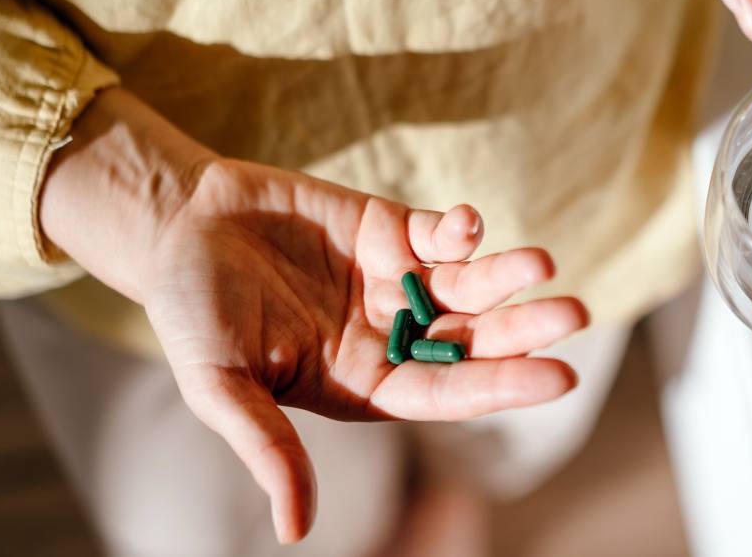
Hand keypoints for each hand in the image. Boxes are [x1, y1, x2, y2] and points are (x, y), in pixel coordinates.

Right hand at [40, 88, 585, 542]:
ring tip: (541, 264)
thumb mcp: (221, 385)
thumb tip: (295, 531)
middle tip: (573, 316)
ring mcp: (394, 282)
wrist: (178, 226)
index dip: (501, 384)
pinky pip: (440, 232)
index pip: (447, 391)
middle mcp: (392, 335)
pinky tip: (469, 224)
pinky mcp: (390, 230)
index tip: (560, 376)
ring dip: (507, 275)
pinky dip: (461, 228)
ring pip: (469, 284)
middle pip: (472, 338)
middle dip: (522, 328)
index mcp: (365, 383)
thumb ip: (267, 447)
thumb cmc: (192, 313)